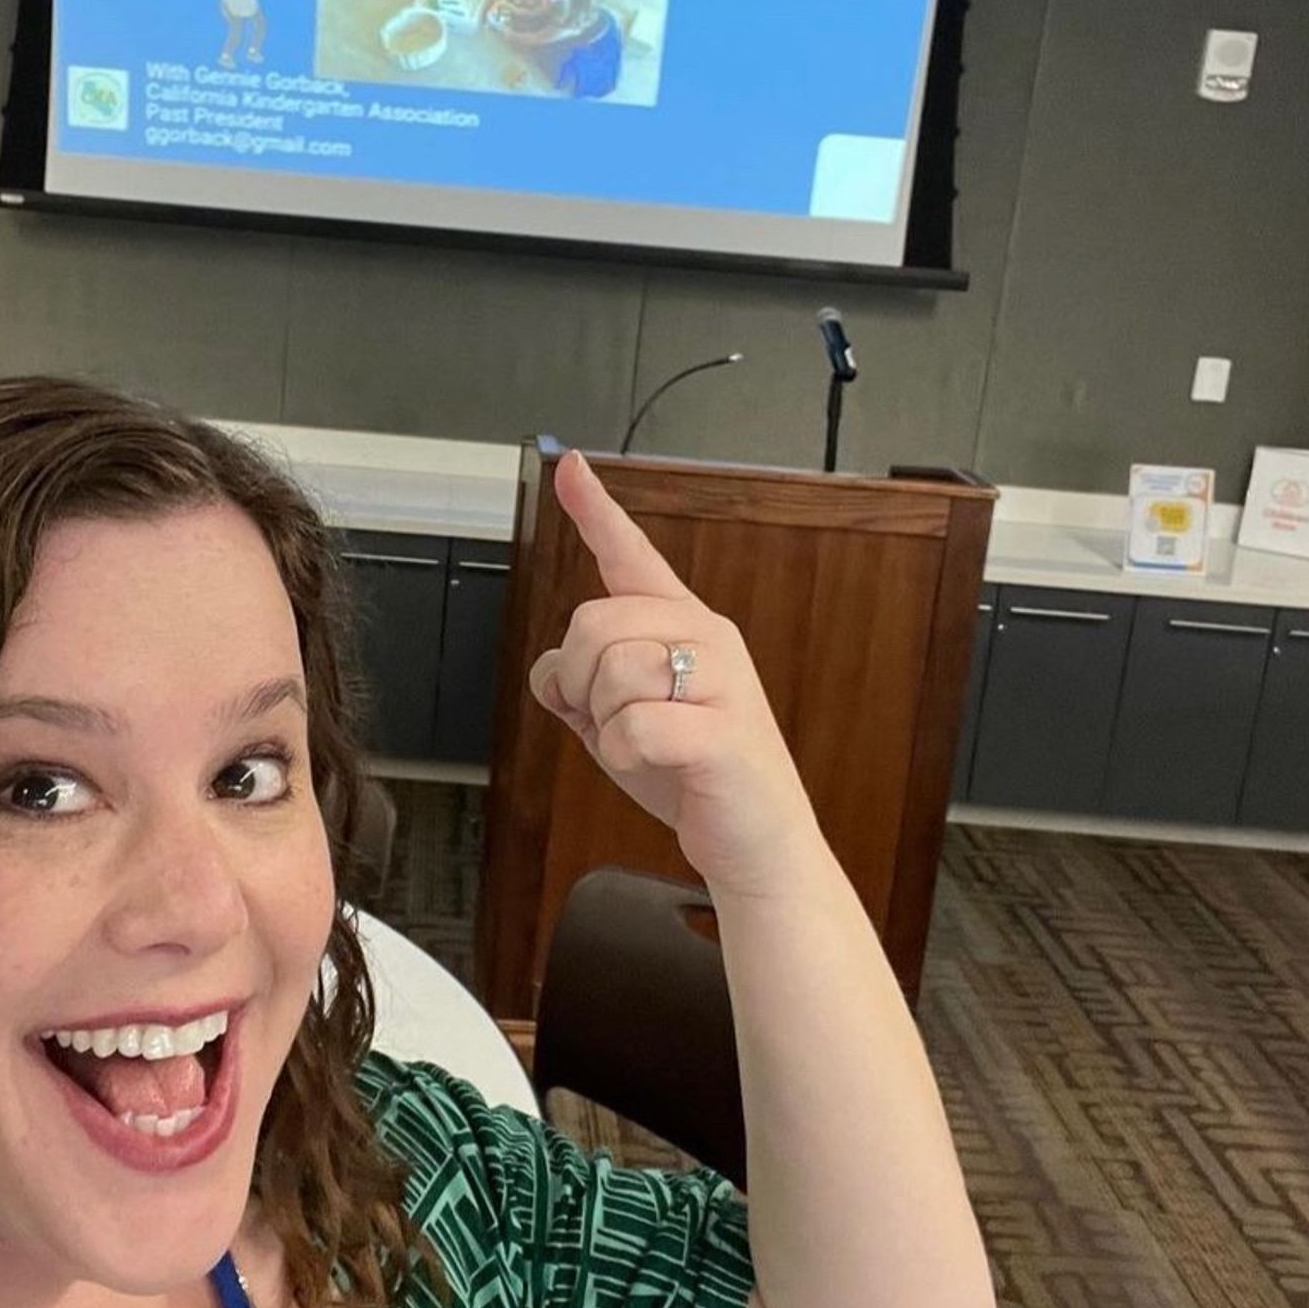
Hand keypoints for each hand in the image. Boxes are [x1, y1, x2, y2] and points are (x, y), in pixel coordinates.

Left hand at [529, 452, 820, 896]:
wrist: (756, 842)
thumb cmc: (691, 774)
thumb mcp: (622, 720)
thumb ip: (586, 684)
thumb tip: (552, 670)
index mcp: (683, 625)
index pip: (632, 553)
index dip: (596, 510)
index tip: (570, 465)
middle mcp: (707, 636)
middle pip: (592, 622)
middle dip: (575, 680)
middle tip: (602, 720)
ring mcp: (721, 680)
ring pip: (610, 672)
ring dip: (603, 725)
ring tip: (642, 747)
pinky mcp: (724, 732)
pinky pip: (634, 726)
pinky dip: (626, 756)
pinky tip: (657, 766)